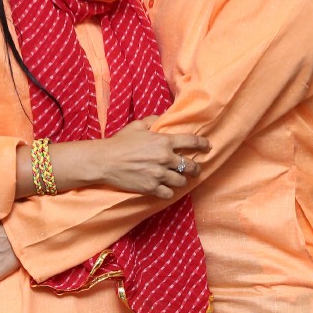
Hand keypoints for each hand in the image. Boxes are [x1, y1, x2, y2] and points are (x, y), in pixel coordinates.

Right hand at [91, 116, 209, 198]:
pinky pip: (168, 193)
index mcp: (163, 141)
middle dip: (195, 168)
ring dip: (181, 181)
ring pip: (181, 181)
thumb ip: (153, 121)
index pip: (191, 142)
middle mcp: (164, 158)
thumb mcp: (137, 126)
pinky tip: (166, 189)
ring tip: (179, 180)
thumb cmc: (119, 142)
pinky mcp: (151, 188)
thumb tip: (163, 119)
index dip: (202, 144)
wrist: (104, 161)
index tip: (208, 146)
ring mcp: (159, 174)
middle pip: (190, 166)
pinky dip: (168, 191)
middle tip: (195, 170)